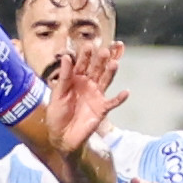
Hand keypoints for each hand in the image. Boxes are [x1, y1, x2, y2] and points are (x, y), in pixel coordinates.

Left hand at [40, 40, 125, 155]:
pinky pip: (112, 102)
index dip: (86, 55)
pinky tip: (125, 92)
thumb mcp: (58, 94)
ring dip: (110, 73)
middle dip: (101, 60)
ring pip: (105, 81)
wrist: (62, 136)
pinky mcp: (102, 109)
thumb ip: (64, 76)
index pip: (82, 64)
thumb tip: (67, 57)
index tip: (89, 45)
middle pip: (97, 69)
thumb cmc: (57, 114)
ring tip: (114, 64)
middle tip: (105, 51)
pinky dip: (119, 98)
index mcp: (75, 78)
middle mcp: (88, 84)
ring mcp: (96, 95)